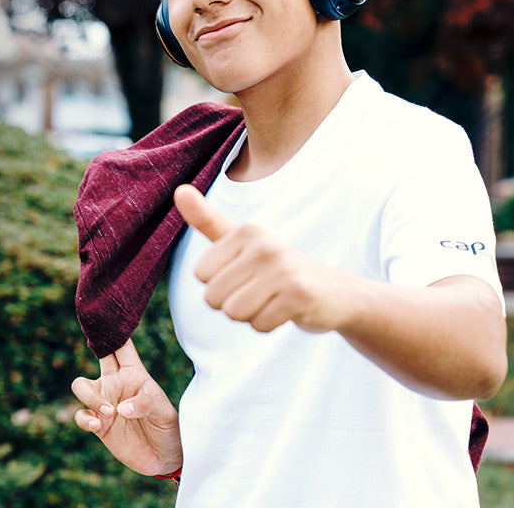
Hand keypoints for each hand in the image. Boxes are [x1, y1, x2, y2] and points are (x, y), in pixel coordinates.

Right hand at [71, 339, 181, 476]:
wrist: (164, 458)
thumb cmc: (168, 428)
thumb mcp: (164, 412)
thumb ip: (144, 404)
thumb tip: (120, 408)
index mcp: (134, 373)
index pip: (122, 347)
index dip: (114, 330)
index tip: (104, 315)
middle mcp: (116, 383)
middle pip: (98, 356)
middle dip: (94, 343)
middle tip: (92, 339)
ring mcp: (105, 403)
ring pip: (81, 386)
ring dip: (91, 398)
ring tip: (109, 413)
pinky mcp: (98, 425)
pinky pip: (81, 415)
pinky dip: (85, 419)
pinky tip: (98, 425)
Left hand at [173, 184, 349, 333]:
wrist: (333, 292)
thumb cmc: (275, 267)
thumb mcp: (240, 241)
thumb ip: (207, 219)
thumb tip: (179, 190)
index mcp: (245, 231)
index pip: (200, 274)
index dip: (218, 283)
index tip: (245, 275)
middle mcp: (264, 245)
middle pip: (213, 296)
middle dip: (232, 302)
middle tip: (259, 291)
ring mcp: (283, 269)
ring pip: (233, 312)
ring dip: (249, 315)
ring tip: (270, 300)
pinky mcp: (298, 295)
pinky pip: (258, 324)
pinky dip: (267, 325)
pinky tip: (285, 311)